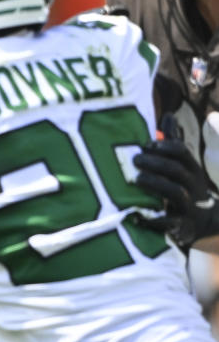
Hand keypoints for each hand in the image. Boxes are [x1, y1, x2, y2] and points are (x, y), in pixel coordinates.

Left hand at [133, 116, 218, 249]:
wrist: (207, 221)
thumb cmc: (185, 185)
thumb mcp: (183, 165)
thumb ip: (172, 142)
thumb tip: (168, 115)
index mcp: (190, 169)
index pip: (183, 153)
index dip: (167, 147)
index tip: (148, 144)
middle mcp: (192, 185)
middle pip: (178, 171)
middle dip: (156, 164)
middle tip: (135, 160)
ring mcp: (188, 206)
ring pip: (176, 193)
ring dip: (156, 185)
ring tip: (136, 180)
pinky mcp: (181, 226)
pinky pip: (169, 223)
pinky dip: (153, 221)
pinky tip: (135, 216)